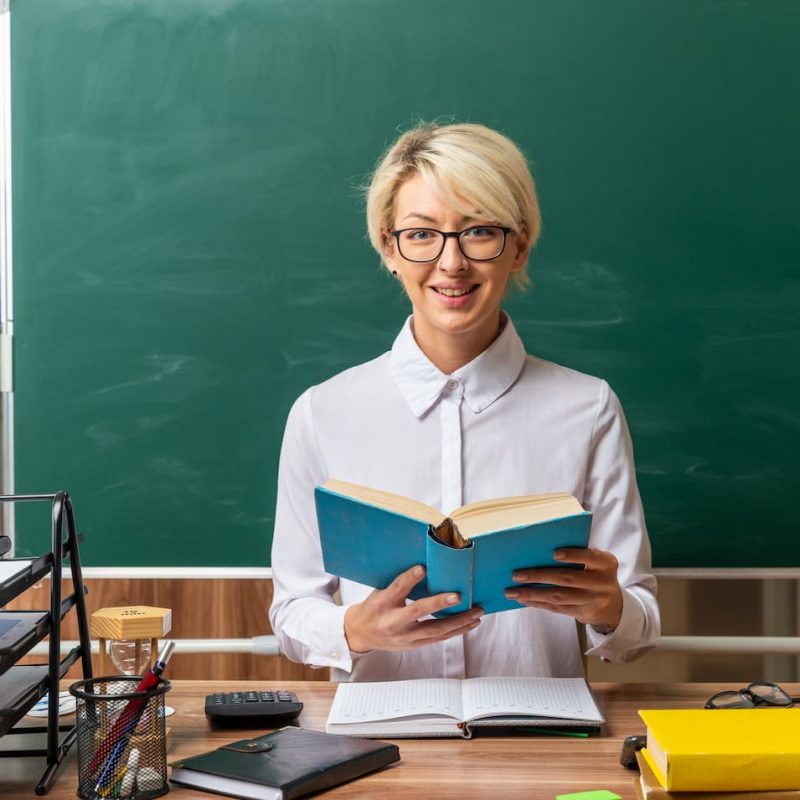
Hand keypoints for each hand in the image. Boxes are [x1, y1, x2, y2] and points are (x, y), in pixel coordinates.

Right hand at [344, 565, 483, 652]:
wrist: (361, 633)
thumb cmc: (375, 607)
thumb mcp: (380, 591)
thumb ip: (400, 583)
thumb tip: (428, 566)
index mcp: (382, 602)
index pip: (397, 588)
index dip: (409, 578)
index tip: (422, 568)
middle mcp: (393, 621)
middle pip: (418, 612)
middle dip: (439, 605)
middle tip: (458, 596)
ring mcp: (405, 636)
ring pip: (435, 631)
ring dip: (459, 621)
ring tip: (477, 611)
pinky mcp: (415, 645)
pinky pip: (439, 638)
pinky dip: (457, 630)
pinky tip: (471, 623)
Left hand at [504, 547, 622, 629]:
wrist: (613, 604)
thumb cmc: (595, 572)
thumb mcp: (596, 561)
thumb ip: (579, 553)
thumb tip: (540, 548)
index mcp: (606, 563)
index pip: (590, 557)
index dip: (573, 555)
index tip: (554, 553)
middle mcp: (601, 582)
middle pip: (567, 579)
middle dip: (539, 576)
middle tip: (516, 574)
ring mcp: (592, 600)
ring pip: (559, 597)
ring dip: (532, 594)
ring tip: (512, 591)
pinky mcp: (582, 613)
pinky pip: (557, 608)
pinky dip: (538, 603)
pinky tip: (522, 599)